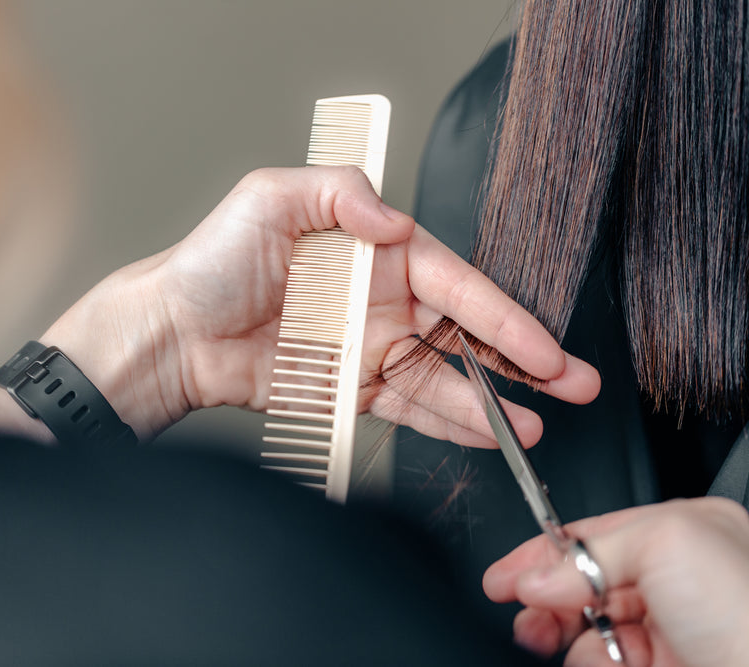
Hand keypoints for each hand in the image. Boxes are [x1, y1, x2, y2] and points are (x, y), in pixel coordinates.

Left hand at [22, 166, 597, 442]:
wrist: (172, 333)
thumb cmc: (214, 260)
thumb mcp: (272, 198)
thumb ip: (341, 197)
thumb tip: (395, 222)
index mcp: (379, 254)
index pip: (459, 287)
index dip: (505, 320)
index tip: (544, 349)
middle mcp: (387, 302)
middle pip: (469, 335)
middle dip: (526, 363)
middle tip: (576, 385)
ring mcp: (374, 350)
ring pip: (448, 381)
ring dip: (494, 406)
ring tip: (534, 430)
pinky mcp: (354, 392)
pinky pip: (411, 410)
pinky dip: (449, 426)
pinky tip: (486, 437)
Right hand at [483, 498, 748, 666]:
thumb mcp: (666, 542)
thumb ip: (592, 548)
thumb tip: (537, 575)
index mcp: (688, 532)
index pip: (597, 533)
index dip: (545, 552)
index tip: (504, 577)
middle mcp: (679, 579)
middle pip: (585, 582)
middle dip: (546, 599)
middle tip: (525, 616)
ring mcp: (668, 630)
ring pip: (586, 628)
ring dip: (566, 638)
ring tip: (556, 643)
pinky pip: (597, 661)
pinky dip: (589, 663)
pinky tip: (604, 664)